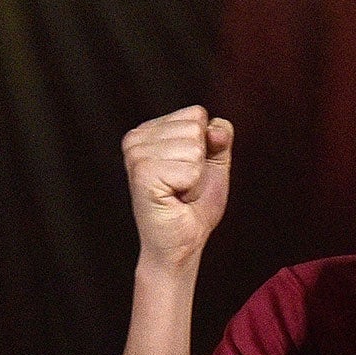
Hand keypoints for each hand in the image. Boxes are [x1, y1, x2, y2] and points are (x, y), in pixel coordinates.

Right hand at [123, 105, 233, 268]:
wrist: (183, 240)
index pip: (196, 113)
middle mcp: (136, 138)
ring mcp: (136, 155)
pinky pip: (190, 169)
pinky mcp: (142, 174)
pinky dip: (191, 187)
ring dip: (195, 176)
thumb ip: (219, 137)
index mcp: (149, 130)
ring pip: (194, 147)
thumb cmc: (195, 203)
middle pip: (196, 127)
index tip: (189, 169)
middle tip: (184, 184)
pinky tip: (174, 198)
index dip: (205, 144)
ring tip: (178, 191)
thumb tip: (215, 128)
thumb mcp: (214, 162)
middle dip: (201, 161)